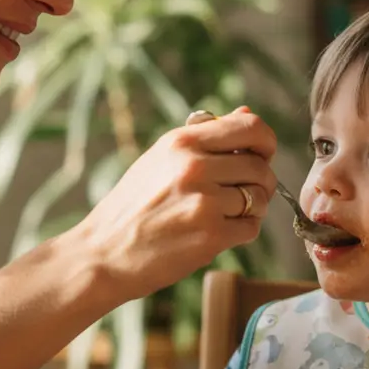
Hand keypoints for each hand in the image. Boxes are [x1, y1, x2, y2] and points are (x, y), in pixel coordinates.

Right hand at [76, 106, 277, 299]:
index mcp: (181, 142)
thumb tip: (248, 114)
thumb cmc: (130, 207)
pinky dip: (242, 231)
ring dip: (253, 208)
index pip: (251, 129)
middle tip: (243, 193)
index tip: (261, 155)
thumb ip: (205, 138)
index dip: (266, 142)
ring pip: (260, 198)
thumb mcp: (160, 159)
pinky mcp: (210, 237)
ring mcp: (204, 202)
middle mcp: (195, 167)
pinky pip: (251, 228)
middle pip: (260, 167)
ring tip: (227, 214)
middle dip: (261, 182)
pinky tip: (218, 232)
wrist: (102, 254)